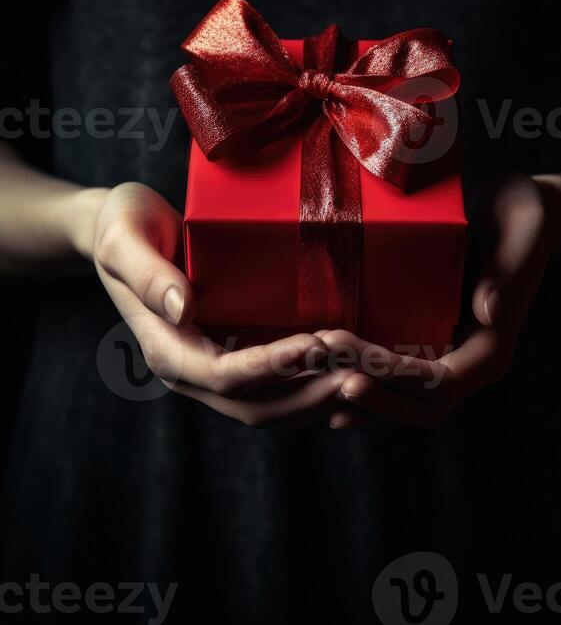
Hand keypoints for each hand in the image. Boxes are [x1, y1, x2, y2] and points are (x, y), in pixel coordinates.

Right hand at [87, 182, 343, 427]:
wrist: (122, 230)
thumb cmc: (123, 225)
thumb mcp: (124, 240)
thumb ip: (148, 274)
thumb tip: (182, 307)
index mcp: (165, 348)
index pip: (224, 375)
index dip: (273, 365)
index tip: (317, 344)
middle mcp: (191, 370)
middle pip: (256, 406)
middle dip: (310, 392)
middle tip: (361, 370)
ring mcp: (214, 367)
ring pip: (272, 406)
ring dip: (319, 398)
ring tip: (367, 376)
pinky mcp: (235, 354)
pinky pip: (278, 387)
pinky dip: (315, 386)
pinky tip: (352, 373)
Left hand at [322, 173, 560, 428]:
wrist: (526, 208)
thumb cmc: (524, 215)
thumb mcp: (520, 235)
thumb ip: (507, 274)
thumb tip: (487, 312)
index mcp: (493, 348)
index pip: (441, 384)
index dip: (395, 383)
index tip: (352, 372)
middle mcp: (471, 361)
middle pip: (420, 406)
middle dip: (371, 396)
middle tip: (322, 372)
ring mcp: (451, 354)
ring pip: (406, 400)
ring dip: (363, 396)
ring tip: (314, 382)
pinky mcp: (433, 338)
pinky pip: (398, 377)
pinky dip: (367, 382)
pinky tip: (327, 378)